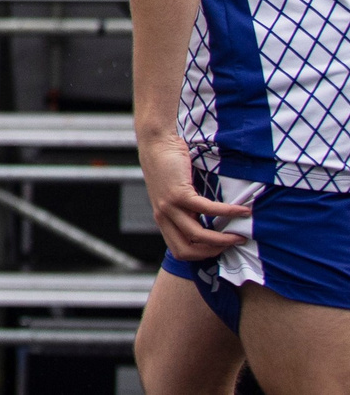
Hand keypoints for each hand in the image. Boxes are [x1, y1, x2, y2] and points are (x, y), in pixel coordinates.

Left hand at [139, 132, 249, 260]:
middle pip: (186, 251)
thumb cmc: (169, 167)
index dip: (201, 256)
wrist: (156, 143)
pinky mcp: (179, 193)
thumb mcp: (174, 196)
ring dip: (223, 239)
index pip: (180, 251)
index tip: (220, 249)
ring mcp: (169, 206)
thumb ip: (187, 212)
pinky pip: (208, 209)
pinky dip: (228, 212)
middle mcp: (163, 216)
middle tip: (232, 244)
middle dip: (213, 252)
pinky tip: (242, 211)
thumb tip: (213, 227)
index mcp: (163, 219)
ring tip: (241, 235)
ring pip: (198, 235)